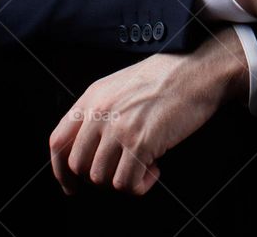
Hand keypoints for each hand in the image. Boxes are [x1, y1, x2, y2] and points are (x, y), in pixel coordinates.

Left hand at [49, 26, 247, 195]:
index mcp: (93, 97)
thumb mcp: (122, 85)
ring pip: (101, 178)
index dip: (61, 170)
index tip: (71, 184)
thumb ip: (101, 110)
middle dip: (99, 176)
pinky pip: (126, 183)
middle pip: (79, 165)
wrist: (197, 70)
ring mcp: (120, 127)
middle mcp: (100, 112)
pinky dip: (139, 185)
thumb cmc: (167, 77)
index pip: (58, 141)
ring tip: (143, 166)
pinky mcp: (141, 142)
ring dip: (122, 179)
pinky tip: (154, 170)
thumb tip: (91, 147)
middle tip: (122, 171)